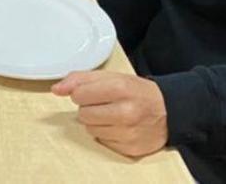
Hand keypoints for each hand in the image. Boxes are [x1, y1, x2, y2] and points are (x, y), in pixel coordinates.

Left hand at [52, 71, 168, 157]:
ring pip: (90, 129)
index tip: (93, 92)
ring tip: (113, 115)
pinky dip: (107, 134)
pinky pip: (102, 142)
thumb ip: (80, 79)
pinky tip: (120, 127)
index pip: (79, 94)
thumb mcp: (112, 76)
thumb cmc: (137, 92)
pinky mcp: (130, 149)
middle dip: (89, 108)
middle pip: (83, 114)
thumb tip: (56, 89)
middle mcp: (125, 112)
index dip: (82, 93)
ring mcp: (128, 132)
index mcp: (120, 88)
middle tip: (105, 104)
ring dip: (97, 122)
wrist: (169, 111)